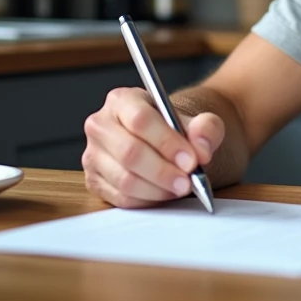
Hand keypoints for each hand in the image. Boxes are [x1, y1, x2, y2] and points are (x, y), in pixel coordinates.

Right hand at [82, 87, 224, 208]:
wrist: (161, 143)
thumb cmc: (173, 130)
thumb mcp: (196, 121)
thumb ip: (206, 129)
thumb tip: (201, 149)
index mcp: (122, 100)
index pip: (141, 120)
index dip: (167, 142)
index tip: (190, 160)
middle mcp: (101, 125)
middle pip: (129, 152)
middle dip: (163, 171)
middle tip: (187, 182)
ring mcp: (94, 154)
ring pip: (124, 179)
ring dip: (157, 189)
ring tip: (180, 188)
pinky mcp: (94, 181)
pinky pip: (120, 198)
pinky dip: (147, 201)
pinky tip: (164, 193)